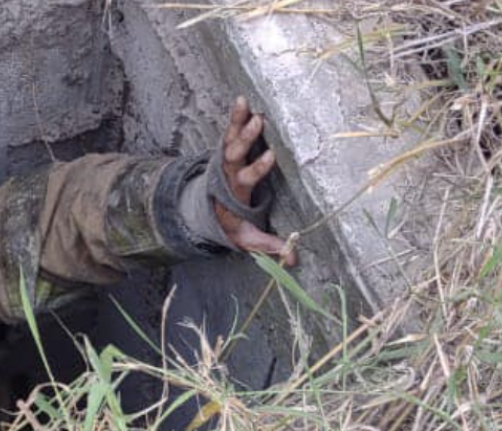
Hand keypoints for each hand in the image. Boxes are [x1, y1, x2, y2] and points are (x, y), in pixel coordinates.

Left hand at [216, 96, 296, 266]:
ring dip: (239, 123)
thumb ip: (268, 246)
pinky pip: (229, 131)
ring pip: (231, 140)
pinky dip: (235, 116)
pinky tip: (241, 100)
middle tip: (258, 122)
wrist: (207, 209)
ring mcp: (226, 160)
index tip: (270, 156)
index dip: (256, 169)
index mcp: (236, 193)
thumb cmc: (233, 223)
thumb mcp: (247, 239)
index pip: (246, 179)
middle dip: (245, 140)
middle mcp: (229, 174)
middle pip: (235, 155)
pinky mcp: (227, 150)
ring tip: (248, 106)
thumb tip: (293, 258)